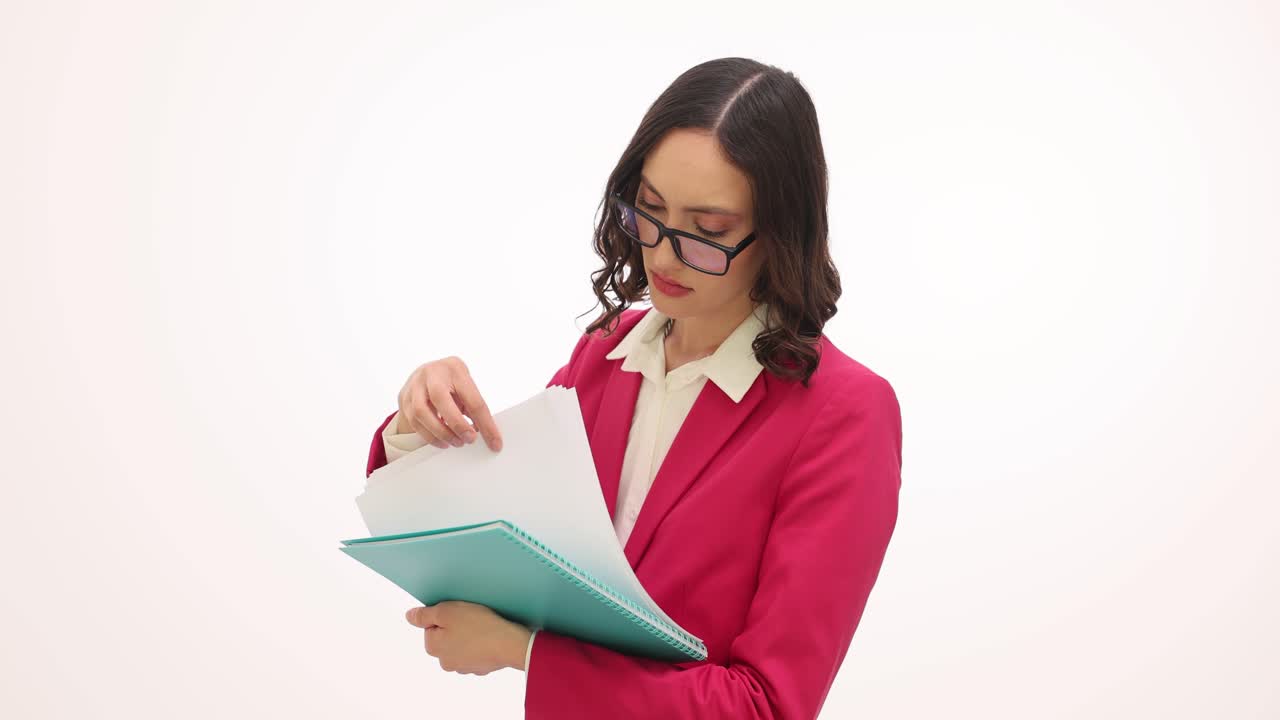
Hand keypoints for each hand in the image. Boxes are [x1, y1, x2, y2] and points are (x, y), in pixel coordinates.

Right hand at [397, 356, 502, 451]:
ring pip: (422, 413)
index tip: (495, 442)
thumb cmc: (451, 381)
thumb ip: (473, 407)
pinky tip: (442, 441)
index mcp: (455, 369)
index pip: (473, 399)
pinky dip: (429, 436)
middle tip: (469, 440)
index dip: (486, 424)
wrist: (426, 371)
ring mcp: (414, 385)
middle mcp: (431, 373)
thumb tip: (486, 434)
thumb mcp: (465, 386)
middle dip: (457, 425)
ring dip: (441, 433)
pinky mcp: (403, 398)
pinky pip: (414, 422)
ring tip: (456, 442)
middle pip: (441, 400)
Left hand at [405, 600, 532, 674]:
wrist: (509, 644)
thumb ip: (424, 615)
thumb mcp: (446, 611)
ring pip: (462, 645)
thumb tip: (410, 616)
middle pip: (446, 637)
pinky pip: (477, 651)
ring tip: (482, 626)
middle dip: (456, 627)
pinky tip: (490, 635)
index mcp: (434, 647)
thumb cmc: (478, 626)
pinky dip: (482, 644)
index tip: (457, 612)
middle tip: (470, 617)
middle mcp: (446, 661)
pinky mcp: (481, 667)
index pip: (431, 627)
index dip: (444, 615)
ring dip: (469, 636)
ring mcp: (464, 667)